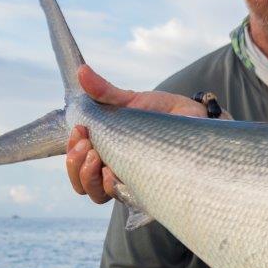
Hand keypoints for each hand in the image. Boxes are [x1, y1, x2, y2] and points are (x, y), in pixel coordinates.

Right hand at [65, 65, 229, 202]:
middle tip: (87, 146)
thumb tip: (81, 71)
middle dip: (76, 166)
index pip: (78, 164)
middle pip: (84, 185)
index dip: (71, 154)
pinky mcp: (150, 186)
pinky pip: (125, 196)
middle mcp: (115, 170)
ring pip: (99, 194)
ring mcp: (132, 180)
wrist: (195, 118)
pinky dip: (112, 186)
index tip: (80, 132)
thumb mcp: (132, 101)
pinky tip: (114, 172)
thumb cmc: (163, 113)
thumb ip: (105, 92)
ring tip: (97, 158)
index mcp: (106, 151)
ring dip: (89, 177)